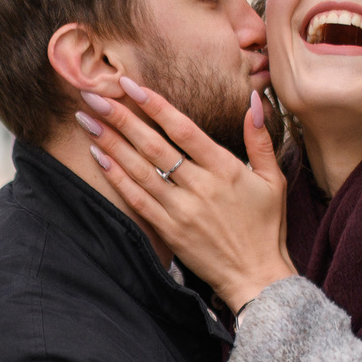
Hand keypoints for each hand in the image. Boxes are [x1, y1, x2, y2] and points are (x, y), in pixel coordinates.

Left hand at [80, 79, 295, 311]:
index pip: (183, 129)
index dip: (155, 105)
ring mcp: (182, 210)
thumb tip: (254, 100)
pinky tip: (99, 158)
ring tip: (87, 121)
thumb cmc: (266, 227)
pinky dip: (117, 179)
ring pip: (140, 171)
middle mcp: (200, 187)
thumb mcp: (273, 180)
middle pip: (153, 146)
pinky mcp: (170, 231)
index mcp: (225, 169)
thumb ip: (260, 139)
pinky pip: (138, 201)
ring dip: (111, 144)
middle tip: (92, 96)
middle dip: (121, 118)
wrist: (258, 276)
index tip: (130, 85)